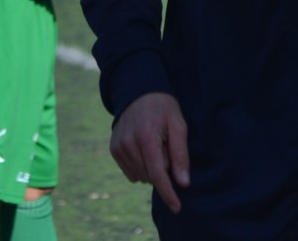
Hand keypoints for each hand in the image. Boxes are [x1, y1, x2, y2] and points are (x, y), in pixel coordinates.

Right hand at [110, 93, 189, 213]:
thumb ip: (180, 154)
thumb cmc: (163, 108)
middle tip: (166, 146)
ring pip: (141, 176)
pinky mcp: (114, 149)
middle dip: (163, 169)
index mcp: (146, 137)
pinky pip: (131, 172)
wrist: (139, 91)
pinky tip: (145, 149)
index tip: (177, 207)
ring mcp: (118, 147)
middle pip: (150, 176)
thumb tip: (183, 183)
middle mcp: (128, 144)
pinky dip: (142, 166)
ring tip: (155, 144)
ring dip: (152, 168)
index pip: (158, 174)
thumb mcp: (178, 125)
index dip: (168, 193)